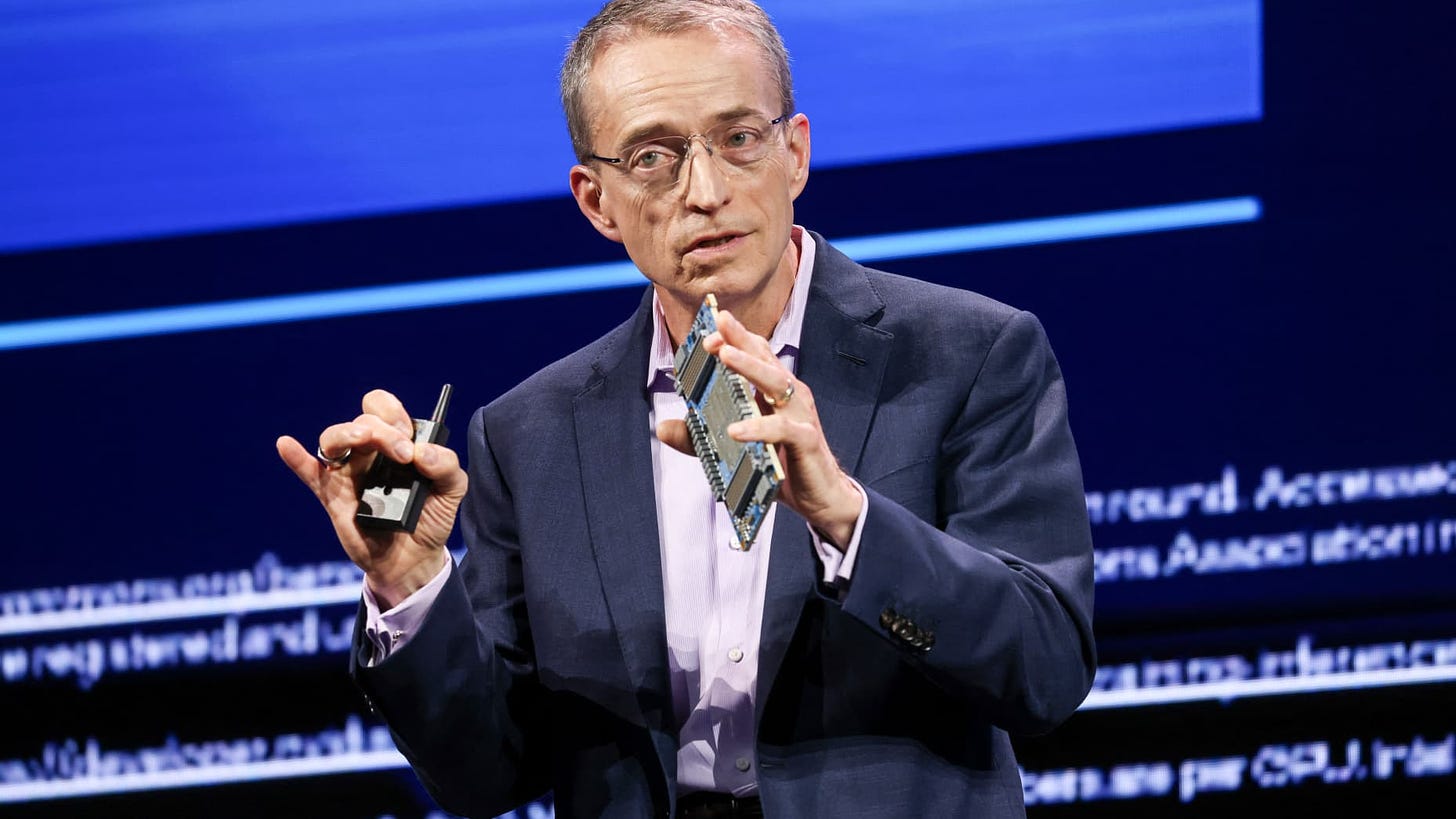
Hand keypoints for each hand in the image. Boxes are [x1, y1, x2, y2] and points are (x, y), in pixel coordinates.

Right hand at [276, 389, 467, 607]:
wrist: (414, 559)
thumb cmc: (431, 518)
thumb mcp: (453, 490)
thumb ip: (447, 465)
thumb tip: (423, 452)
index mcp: (396, 443)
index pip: (383, 409)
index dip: (393, 413)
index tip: (409, 436)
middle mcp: (369, 453)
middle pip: (363, 420)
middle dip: (383, 430)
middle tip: (403, 454)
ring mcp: (348, 473)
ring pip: (334, 438)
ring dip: (347, 432)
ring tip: (363, 438)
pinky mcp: (332, 497)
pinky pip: (309, 473)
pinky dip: (296, 458)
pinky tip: (286, 445)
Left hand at [656, 309, 861, 548]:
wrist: (821, 496)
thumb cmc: (782, 464)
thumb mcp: (735, 447)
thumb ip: (701, 437)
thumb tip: (663, 428)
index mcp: (774, 392)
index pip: (756, 354)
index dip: (736, 336)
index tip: (711, 319)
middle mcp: (790, 396)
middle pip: (765, 358)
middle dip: (740, 340)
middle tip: (716, 328)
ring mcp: (800, 415)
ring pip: (776, 382)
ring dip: (749, 367)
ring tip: (724, 356)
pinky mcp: (806, 440)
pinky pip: (781, 429)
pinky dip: (758, 428)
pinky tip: (736, 430)